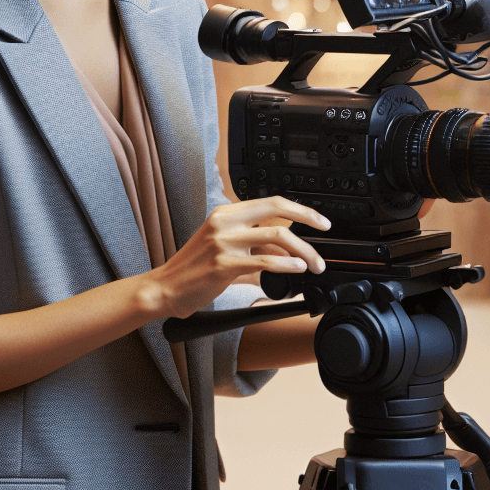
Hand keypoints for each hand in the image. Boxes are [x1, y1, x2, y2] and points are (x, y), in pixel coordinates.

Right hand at [147, 197, 328, 318]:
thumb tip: (287, 254)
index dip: (298, 208)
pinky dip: (286, 265)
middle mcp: (224, 222)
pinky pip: (264, 261)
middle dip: (307, 217)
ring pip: (276, 236)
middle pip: (277, 208)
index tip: (317, 219)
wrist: (165, 288)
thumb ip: (254, 247)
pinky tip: (297, 269)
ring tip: (314, 264)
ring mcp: (223, 241)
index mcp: (225, 213)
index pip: (270, 201)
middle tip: (324, 230)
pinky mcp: (223, 264)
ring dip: (304, 250)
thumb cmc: (192, 270)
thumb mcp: (224, 248)